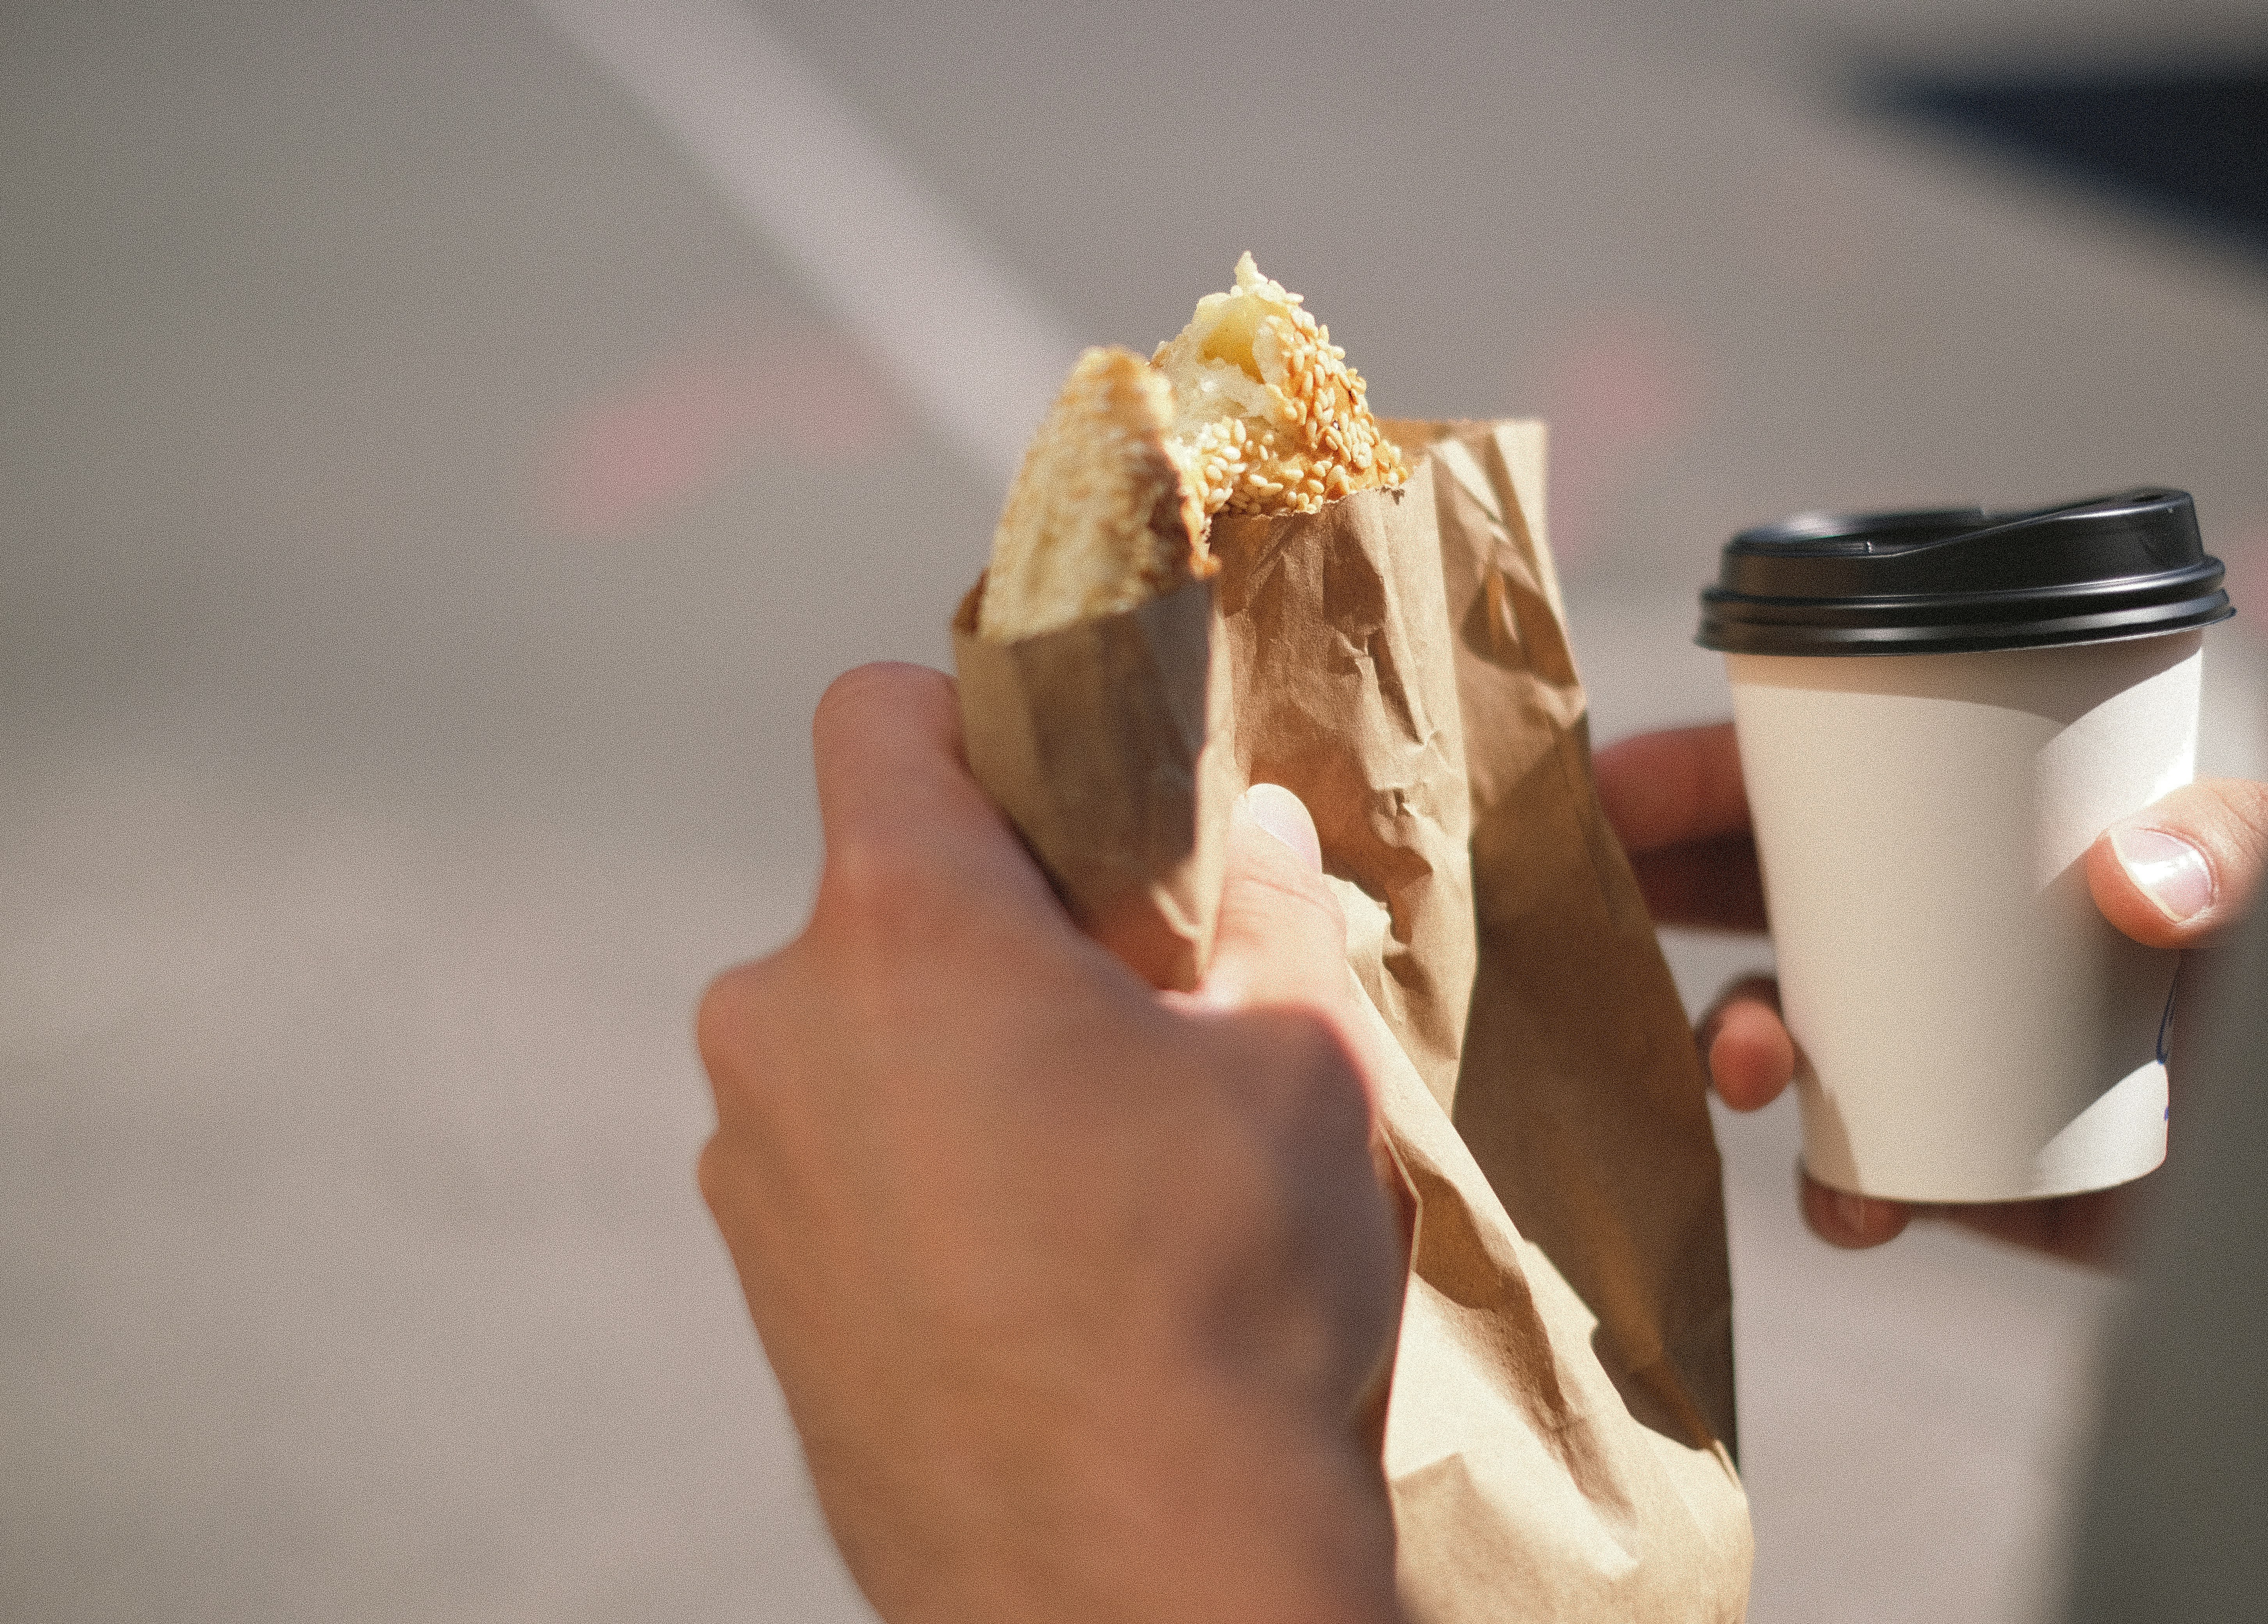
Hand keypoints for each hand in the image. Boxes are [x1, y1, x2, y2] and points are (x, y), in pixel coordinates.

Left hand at [696, 664, 1405, 1623]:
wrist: (1129, 1582)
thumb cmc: (1225, 1300)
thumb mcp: (1303, 1066)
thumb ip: (1267, 916)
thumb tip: (1258, 835)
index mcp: (903, 929)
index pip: (877, 715)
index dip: (978, 721)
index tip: (1066, 792)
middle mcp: (782, 1028)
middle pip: (878, 892)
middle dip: (995, 921)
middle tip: (1129, 1006)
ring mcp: (754, 1167)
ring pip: (860, 1033)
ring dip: (958, 1055)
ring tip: (1092, 1162)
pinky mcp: (763, 1283)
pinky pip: (839, 1156)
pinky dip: (921, 1166)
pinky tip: (1034, 1260)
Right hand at [1595, 721, 2267, 1266]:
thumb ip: (2237, 852)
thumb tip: (2129, 881)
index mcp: (1988, 829)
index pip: (1819, 776)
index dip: (1697, 774)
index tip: (1599, 793)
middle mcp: (1944, 932)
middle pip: (1760, 896)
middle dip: (1661, 911)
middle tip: (1603, 934)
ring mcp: (1941, 1051)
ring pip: (1782, 1038)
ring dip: (1731, 1045)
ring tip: (1745, 1070)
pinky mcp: (1962, 1166)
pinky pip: (1852, 1172)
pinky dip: (1830, 1189)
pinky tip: (1854, 1201)